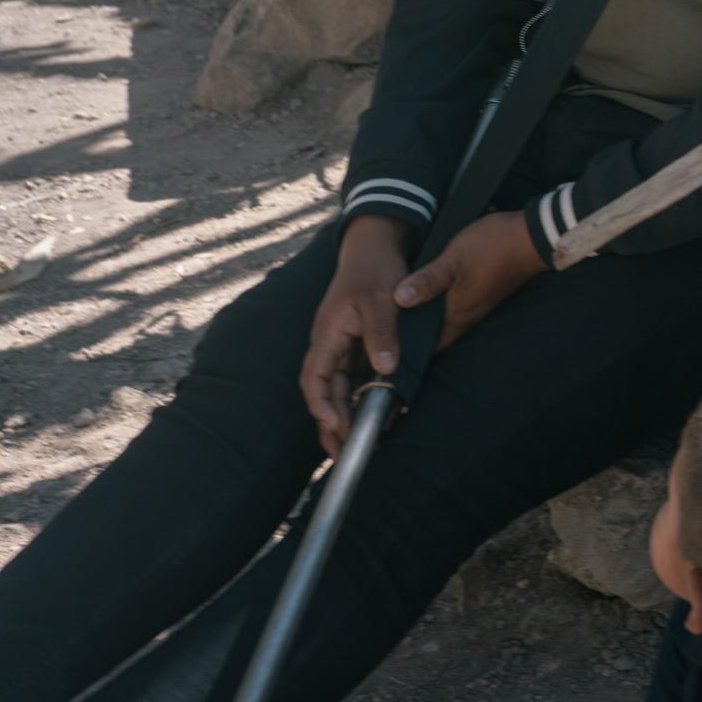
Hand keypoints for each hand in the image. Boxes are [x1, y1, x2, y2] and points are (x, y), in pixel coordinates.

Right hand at [301, 215, 410, 457]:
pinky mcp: (358, 344)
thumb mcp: (381, 299)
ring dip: (344, 415)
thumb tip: (385, 368)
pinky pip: (354, 377)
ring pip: (339, 388)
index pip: (315, 377)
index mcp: (328, 334)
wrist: (376, 247)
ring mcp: (343, 345)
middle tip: (344, 455)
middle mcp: (331, 344)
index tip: (335, 425)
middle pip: (325, 391)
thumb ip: (382, 333)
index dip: (322, 404)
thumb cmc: (375, 269)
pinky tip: (371, 416)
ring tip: (355, 446)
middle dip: (331, 423)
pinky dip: (359, 398)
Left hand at [393, 211, 546, 354]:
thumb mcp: (454, 259)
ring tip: (408, 309)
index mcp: (459, 313)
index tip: (390, 343)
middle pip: (440, 333)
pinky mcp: (487, 291)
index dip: (412, 347)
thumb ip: (427, 280)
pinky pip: (460, 306)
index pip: (432, 345)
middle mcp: (470, 314)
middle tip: (392, 325)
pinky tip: (435, 292)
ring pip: (450, 319)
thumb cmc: (492, 247)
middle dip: (419, 332)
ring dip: (432, 317)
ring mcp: (481, 303)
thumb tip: (397, 300)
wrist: (532, 236)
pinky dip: (445, 304)